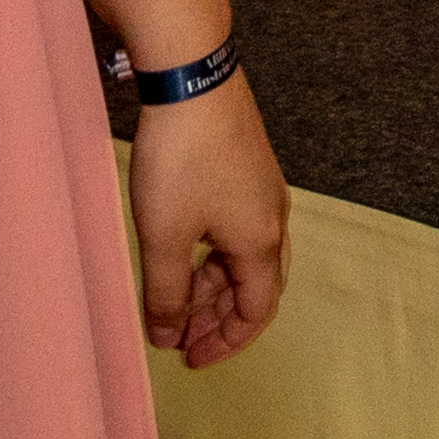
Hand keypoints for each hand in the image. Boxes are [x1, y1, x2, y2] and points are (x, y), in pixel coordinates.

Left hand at [126, 70, 288, 368]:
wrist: (193, 79)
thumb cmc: (182, 159)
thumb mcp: (165, 236)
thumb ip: (168, 293)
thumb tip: (168, 337)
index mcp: (262, 242)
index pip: (258, 312)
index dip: (225, 342)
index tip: (188, 359)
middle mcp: (273, 219)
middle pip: (255, 286)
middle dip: (218, 318)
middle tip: (179, 336)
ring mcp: (262, 191)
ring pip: (243, 256)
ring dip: (211, 285)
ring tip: (170, 297)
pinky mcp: (246, 168)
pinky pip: (236, 228)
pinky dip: (211, 252)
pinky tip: (180, 249)